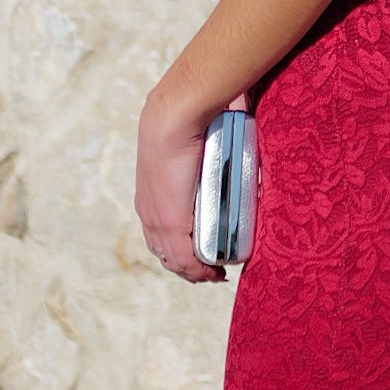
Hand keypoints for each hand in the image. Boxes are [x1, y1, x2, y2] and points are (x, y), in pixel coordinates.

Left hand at [136, 83, 224, 282]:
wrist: (174, 115)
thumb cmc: (190, 119)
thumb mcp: (197, 140)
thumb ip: (214, 142)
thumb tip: (240, 129)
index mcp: (151, 194)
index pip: (160, 232)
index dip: (179, 248)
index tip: (201, 254)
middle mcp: (149, 209)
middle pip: (165, 250)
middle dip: (189, 266)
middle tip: (213, 271)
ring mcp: (157, 217)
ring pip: (173, 257)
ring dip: (196, 270)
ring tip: (217, 274)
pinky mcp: (171, 220)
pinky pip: (184, 257)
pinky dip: (199, 269)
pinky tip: (212, 274)